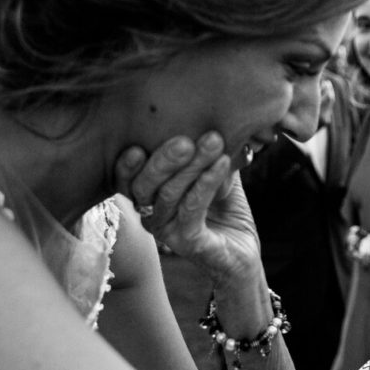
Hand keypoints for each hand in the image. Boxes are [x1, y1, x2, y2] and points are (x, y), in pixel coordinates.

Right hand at [114, 132, 262, 286]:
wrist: (243, 253)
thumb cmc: (225, 210)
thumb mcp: (215, 171)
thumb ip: (207, 148)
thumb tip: (211, 116)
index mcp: (150, 196)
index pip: (128, 179)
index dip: (127, 164)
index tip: (136, 144)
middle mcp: (151, 214)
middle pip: (145, 185)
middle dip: (163, 159)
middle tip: (186, 139)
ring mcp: (167, 231)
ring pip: (170, 194)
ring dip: (192, 165)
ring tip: (213, 141)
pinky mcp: (188, 243)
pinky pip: (192, 209)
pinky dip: (207, 182)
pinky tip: (223, 163)